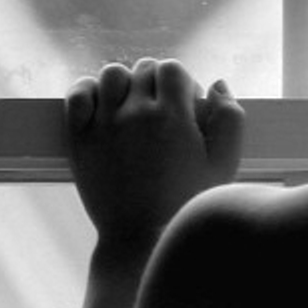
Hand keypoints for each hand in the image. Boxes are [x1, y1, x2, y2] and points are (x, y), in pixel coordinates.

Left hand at [66, 58, 243, 242]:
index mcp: (173, 117)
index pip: (172, 69)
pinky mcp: (80, 139)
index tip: (186, 108)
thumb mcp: (224, 165)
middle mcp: (136, 114)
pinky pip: (77, 94)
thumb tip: (217, 85)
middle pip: (144, 69)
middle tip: (164, 113)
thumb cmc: (187, 203)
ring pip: (111, 74)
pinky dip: (89, 90)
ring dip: (125, 83)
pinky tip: (103, 105)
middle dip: (157, 83)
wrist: (142, 238)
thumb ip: (230, 120)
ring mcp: (104, 124)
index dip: (183, 83)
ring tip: (134, 107)